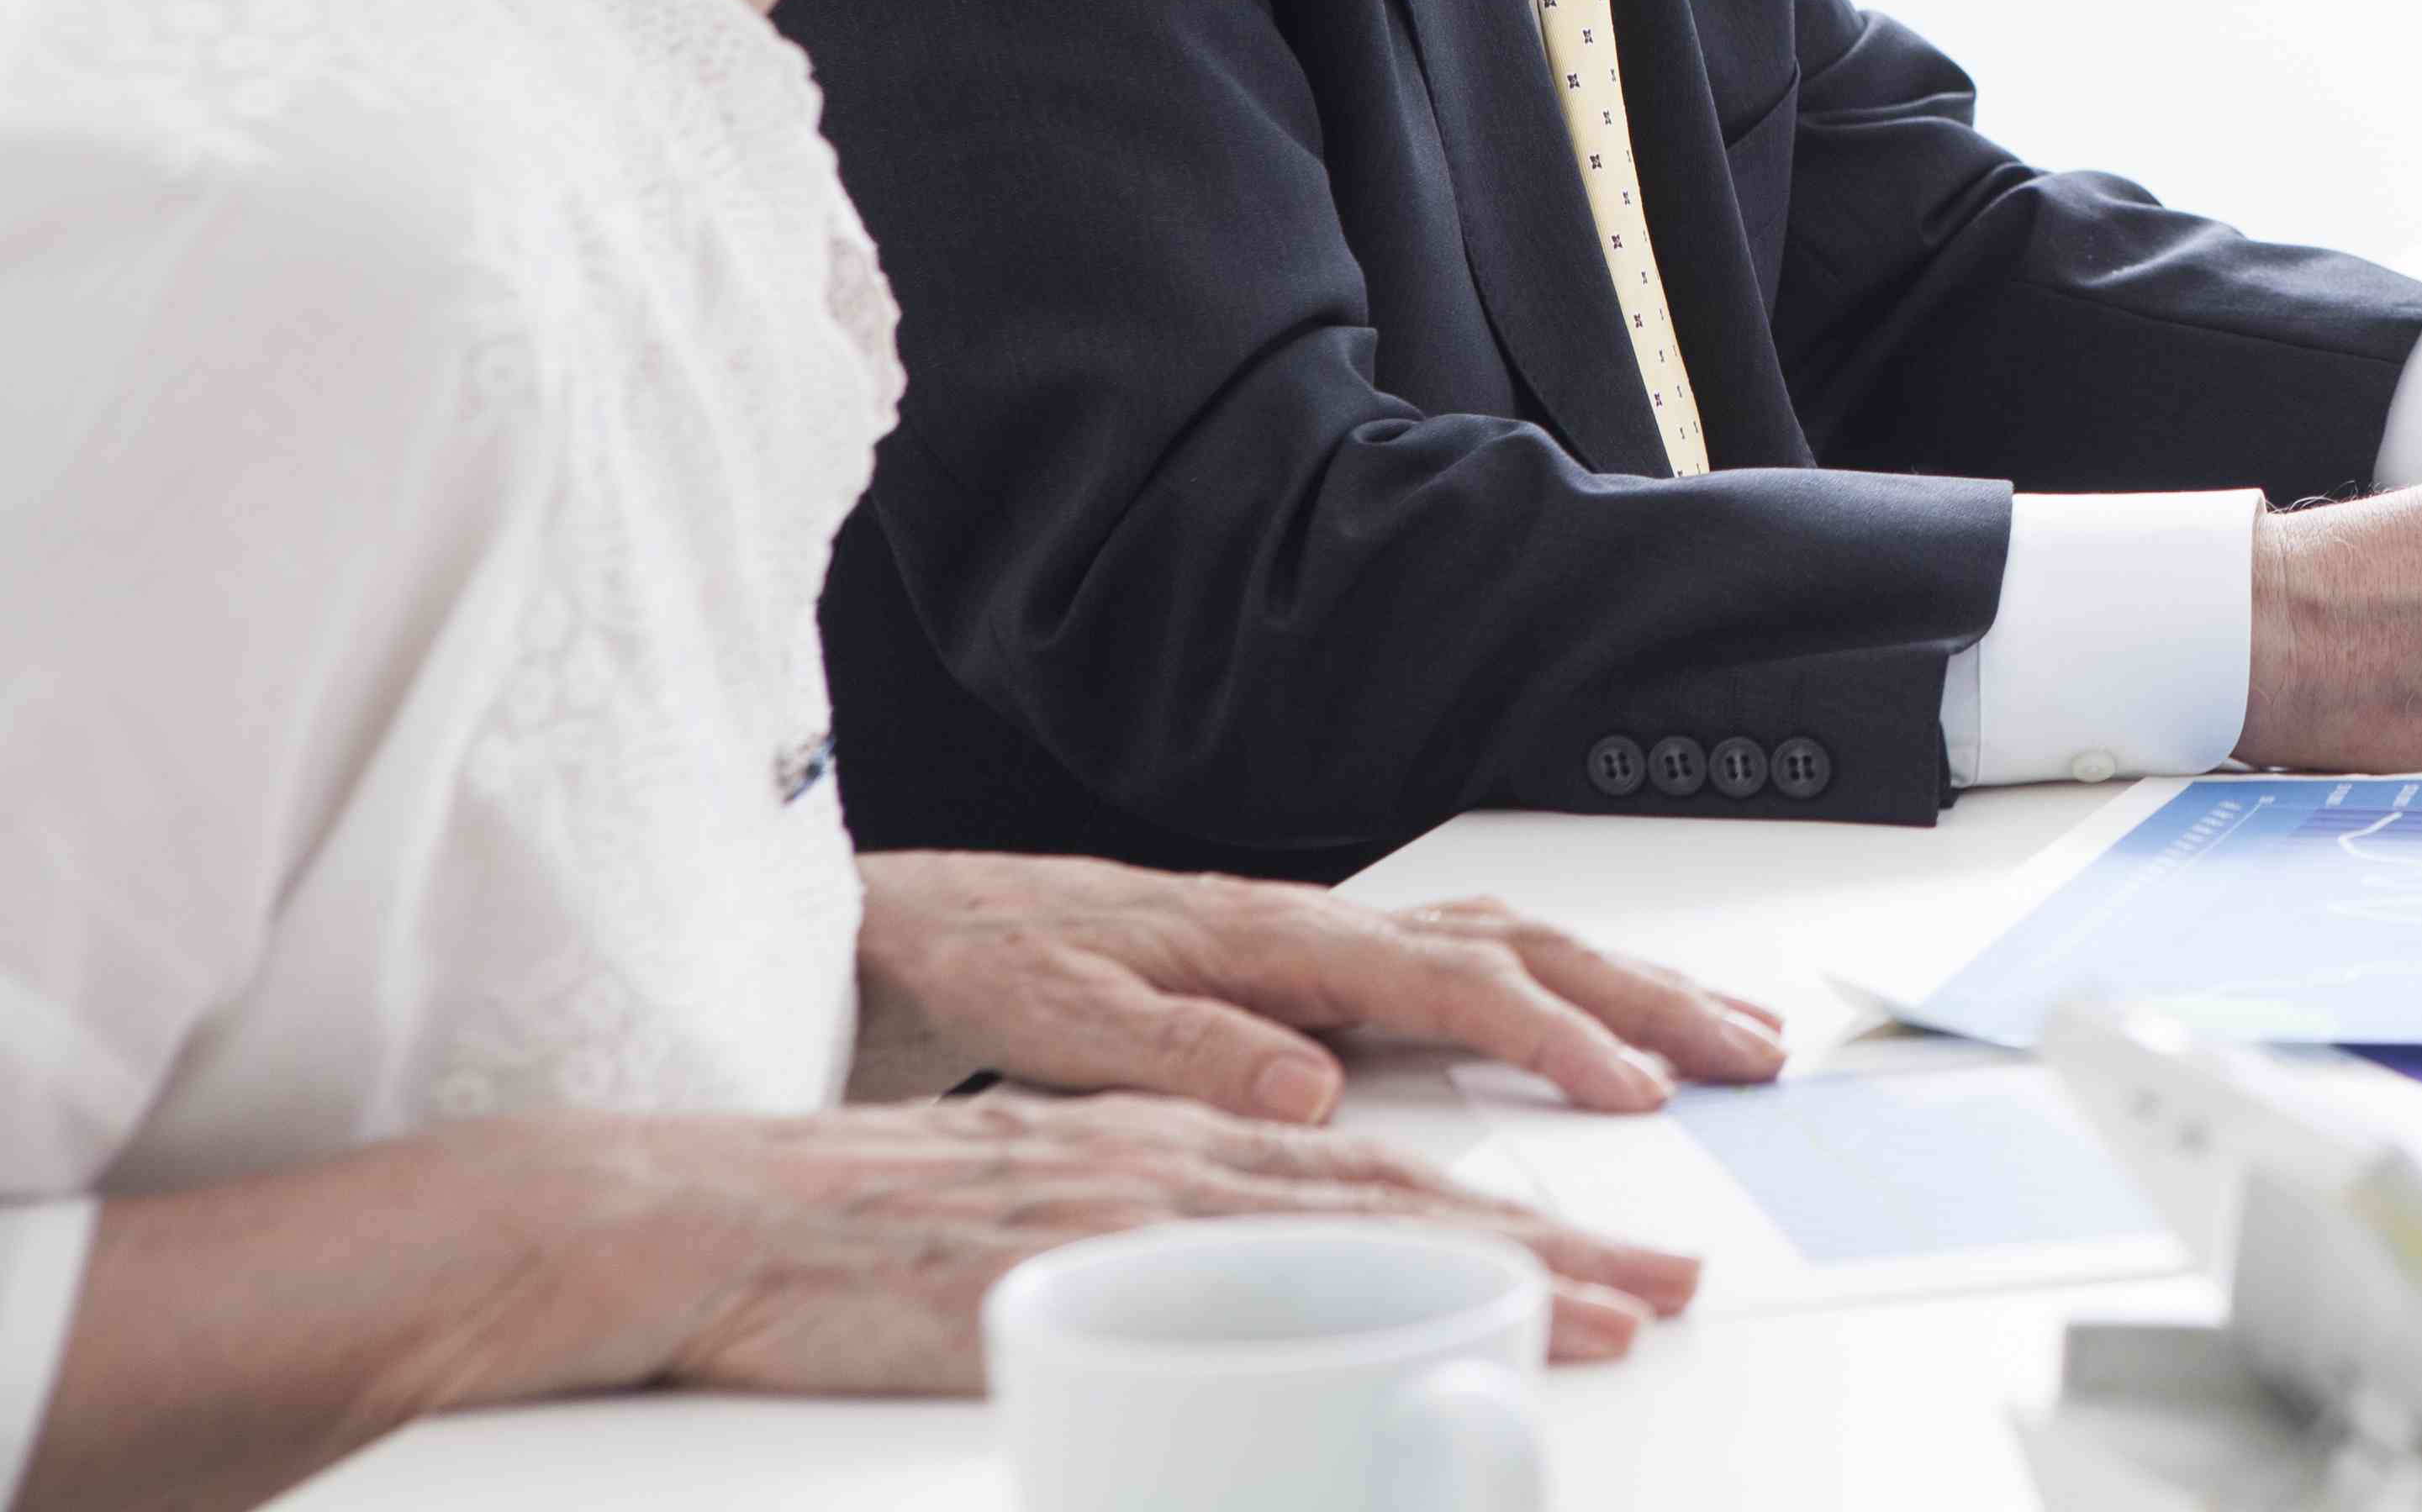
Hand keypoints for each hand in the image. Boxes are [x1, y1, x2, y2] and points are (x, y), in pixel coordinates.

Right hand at [607, 1093, 1698, 1393]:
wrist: (711, 1216)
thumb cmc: (866, 1229)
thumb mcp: (1052, 1214)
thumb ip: (1164, 1225)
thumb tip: (1262, 1277)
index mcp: (1184, 1136)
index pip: (1388, 1171)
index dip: (1514, 1213)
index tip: (1626, 1262)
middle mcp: (1182, 1150)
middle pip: (1412, 1187)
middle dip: (1561, 1235)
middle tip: (1683, 1283)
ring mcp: (1134, 1202)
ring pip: (1360, 1219)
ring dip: (1501, 1266)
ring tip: (1620, 1310)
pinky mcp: (1074, 1255)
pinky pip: (1239, 1272)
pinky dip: (1344, 1289)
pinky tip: (1415, 1313)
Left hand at [854, 851, 1780, 1121]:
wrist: (910, 918)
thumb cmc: (977, 962)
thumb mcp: (1059, 1018)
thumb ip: (1189, 1052)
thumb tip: (1316, 1087)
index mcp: (1274, 935)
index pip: (1451, 983)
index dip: (1552, 1035)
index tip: (1635, 1086)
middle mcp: (1317, 921)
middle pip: (1519, 946)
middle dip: (1646, 996)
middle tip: (1751, 1050)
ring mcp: (1321, 932)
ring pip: (1509, 943)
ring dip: (1622, 982)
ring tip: (1723, 1026)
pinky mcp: (1309, 958)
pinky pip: (1464, 956)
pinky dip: (1552, 978)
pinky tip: (1593, 1007)